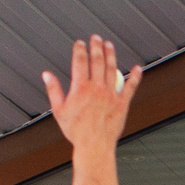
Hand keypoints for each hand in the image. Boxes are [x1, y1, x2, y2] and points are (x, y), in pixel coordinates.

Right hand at [42, 36, 142, 154]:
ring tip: (109, 45)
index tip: (80, 43)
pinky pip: (130, 87)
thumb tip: (46, 75)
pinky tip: (138, 69)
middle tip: (96, 38)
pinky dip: (135, 77)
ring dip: (111, 55)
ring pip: (112, 69)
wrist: (94, 146)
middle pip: (97, 60)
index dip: (80, 49)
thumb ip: (53, 90)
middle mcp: (97, 88)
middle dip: (96, 46)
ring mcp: (111, 95)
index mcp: (80, 88)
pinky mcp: (122, 103)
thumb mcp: (59, 111)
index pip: (80, 61)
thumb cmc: (76, 131)